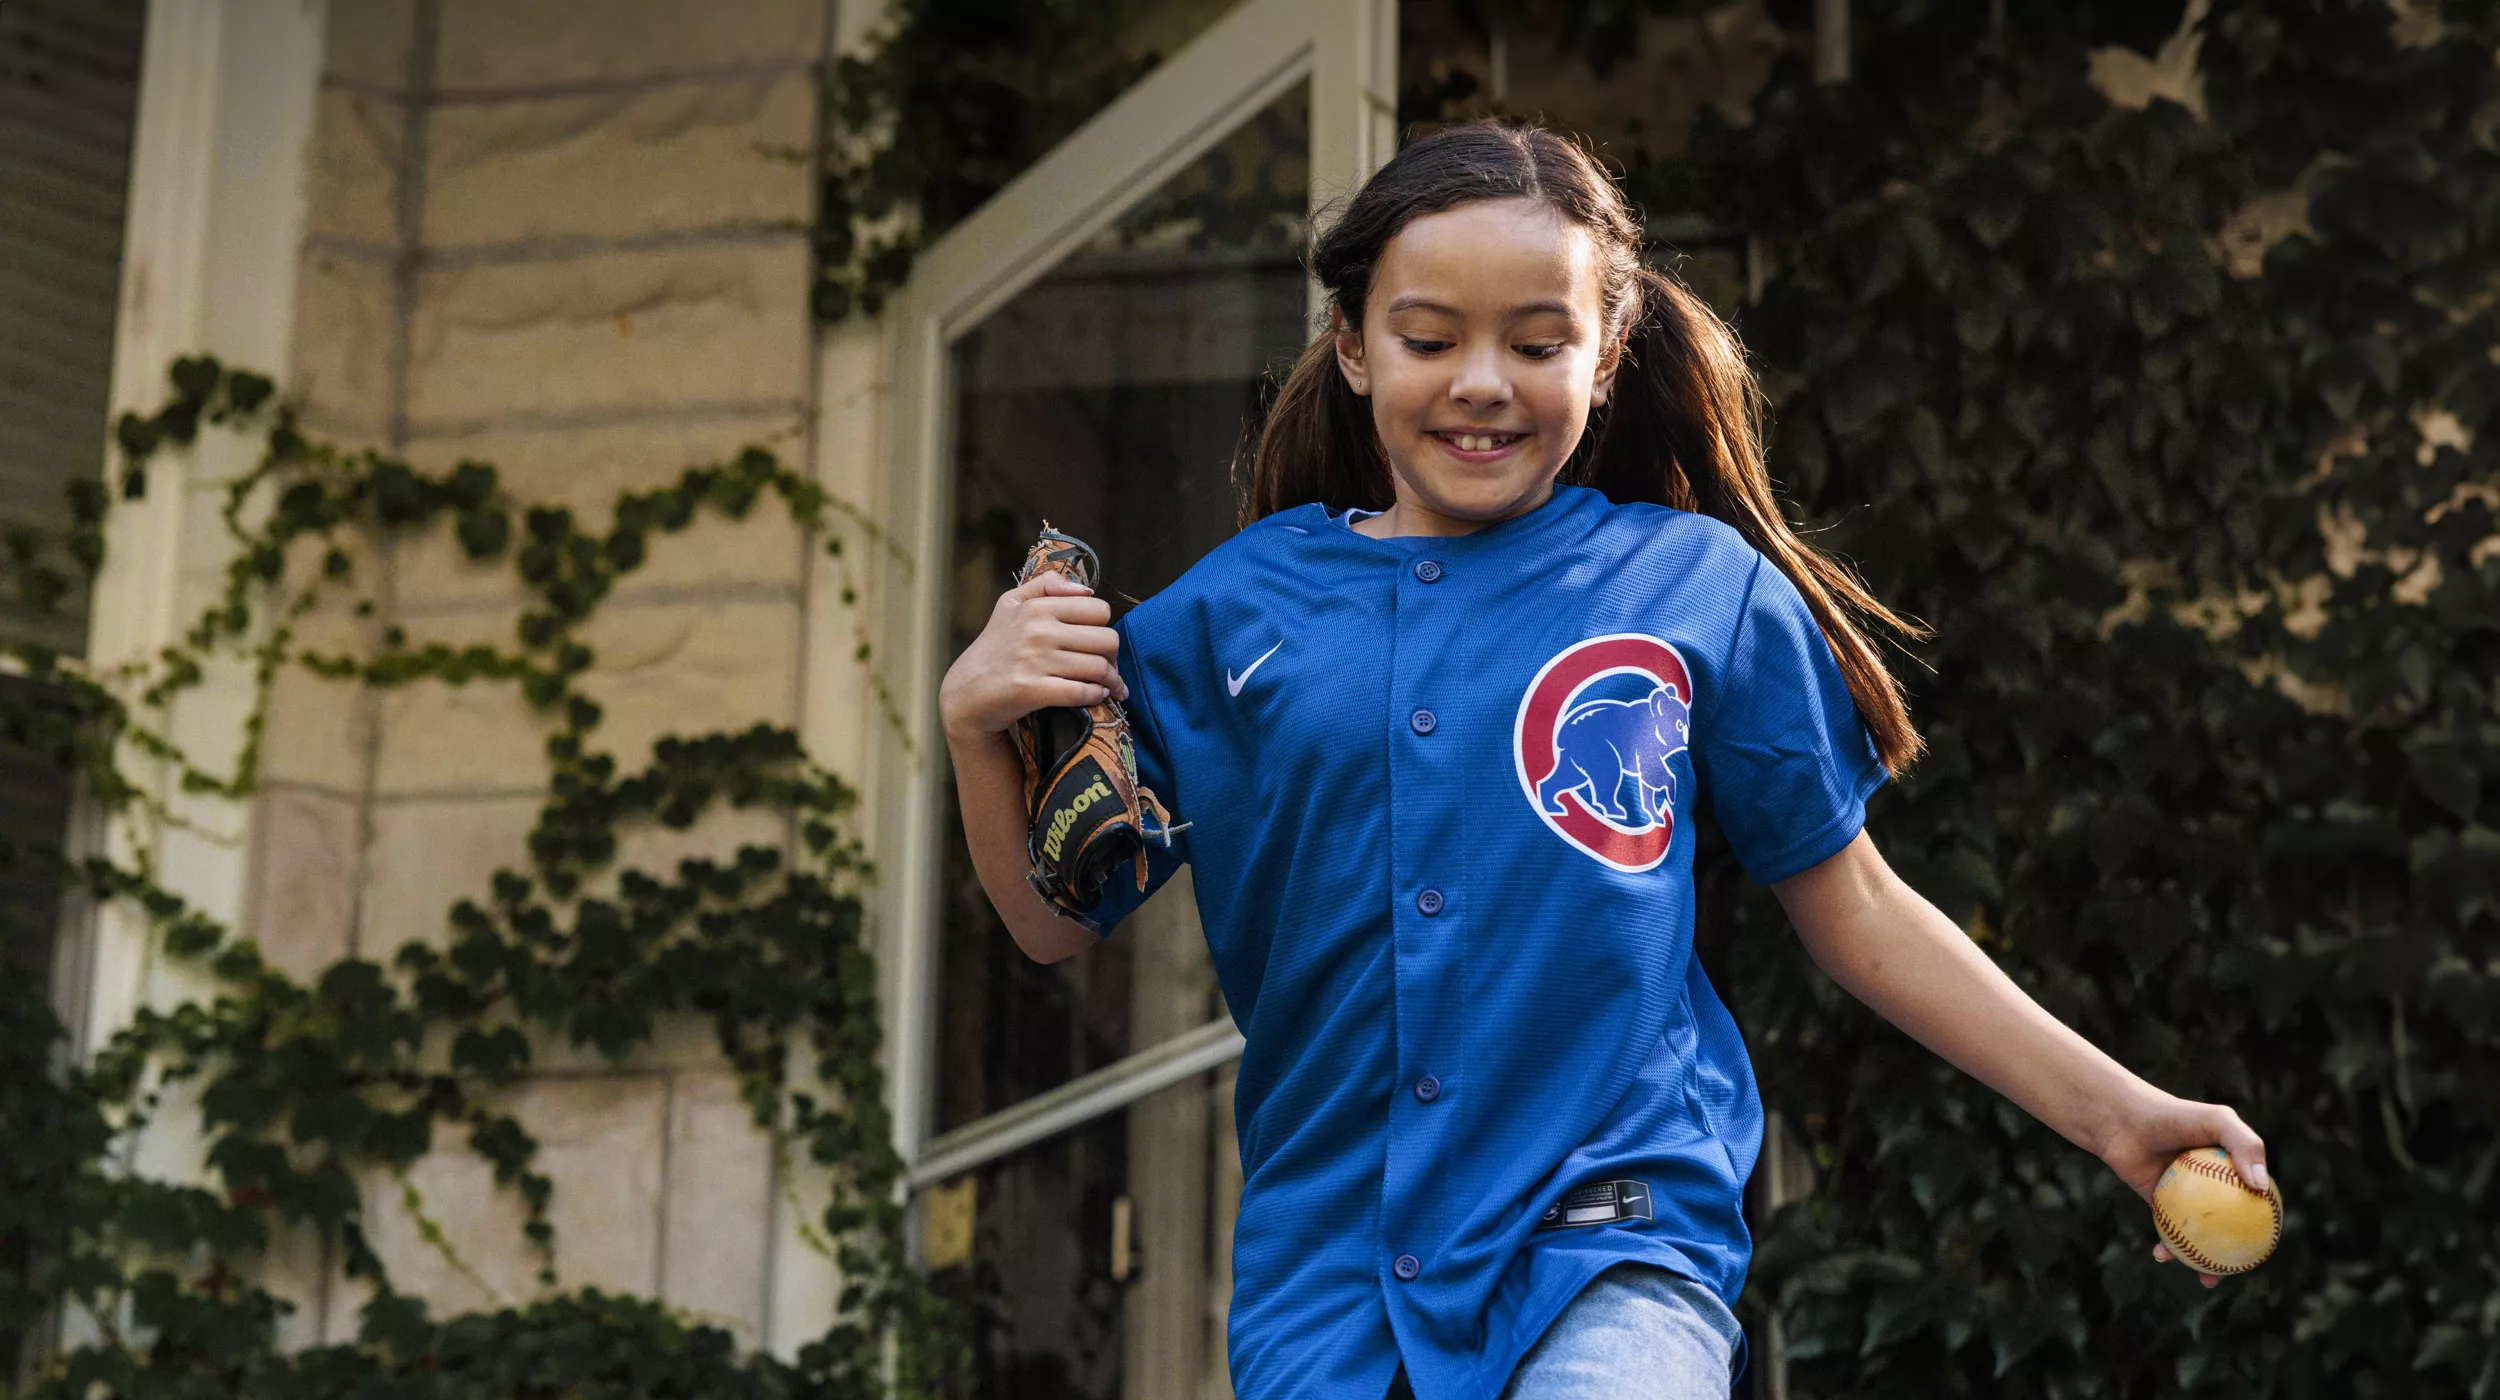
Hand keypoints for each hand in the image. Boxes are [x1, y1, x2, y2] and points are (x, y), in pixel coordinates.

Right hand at [939, 573, 1126, 741]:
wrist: (966, 692)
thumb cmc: (994, 647)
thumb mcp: (1010, 604)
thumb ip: (1046, 585)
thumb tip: (1085, 588)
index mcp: (1037, 607)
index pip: (1099, 610)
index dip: (1104, 627)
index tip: (1099, 643)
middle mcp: (1038, 630)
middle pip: (1107, 639)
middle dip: (1113, 656)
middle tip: (1108, 667)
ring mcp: (1035, 661)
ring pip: (1099, 668)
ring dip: (1112, 681)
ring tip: (1111, 687)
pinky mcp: (1032, 690)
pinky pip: (1082, 692)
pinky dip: (1096, 696)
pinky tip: (1096, 696)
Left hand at [2097, 1091, 2267, 1288]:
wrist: (2122, 1119)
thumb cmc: (2173, 1115)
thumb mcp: (2217, 1121)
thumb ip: (2245, 1145)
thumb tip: (2261, 1188)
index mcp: (2232, 1170)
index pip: (2257, 1203)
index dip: (2267, 1227)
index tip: (2268, 1247)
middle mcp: (2212, 1186)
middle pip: (2231, 1226)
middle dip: (2238, 1254)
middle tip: (2239, 1270)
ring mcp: (2185, 1197)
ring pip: (2199, 1236)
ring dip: (2203, 1261)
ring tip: (2206, 1278)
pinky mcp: (2158, 1203)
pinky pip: (2167, 1231)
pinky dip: (2167, 1246)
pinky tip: (2163, 1255)